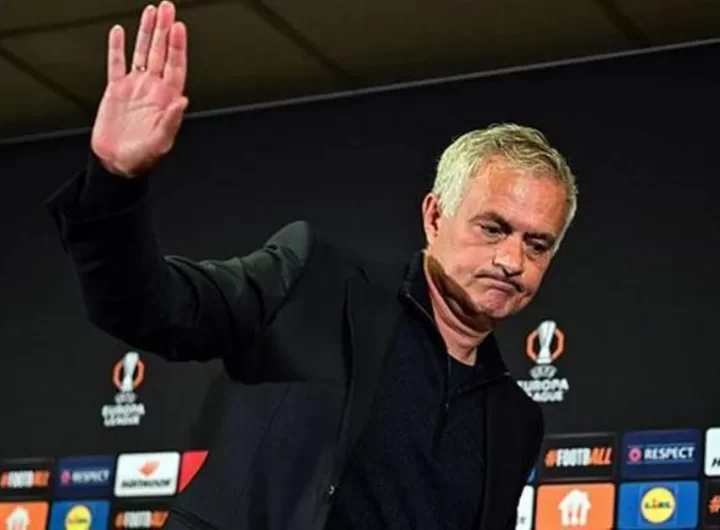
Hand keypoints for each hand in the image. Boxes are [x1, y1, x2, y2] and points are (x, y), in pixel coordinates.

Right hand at [91, 1, 188, 177]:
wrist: (117, 165)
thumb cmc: (142, 159)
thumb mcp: (161, 143)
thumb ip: (171, 121)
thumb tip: (182, 102)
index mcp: (166, 99)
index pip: (175, 67)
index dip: (177, 47)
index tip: (179, 27)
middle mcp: (152, 89)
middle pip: (161, 53)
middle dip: (164, 30)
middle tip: (167, 8)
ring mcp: (135, 88)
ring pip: (142, 53)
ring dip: (146, 32)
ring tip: (150, 12)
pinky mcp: (115, 91)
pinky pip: (116, 64)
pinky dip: (116, 48)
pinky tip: (118, 32)